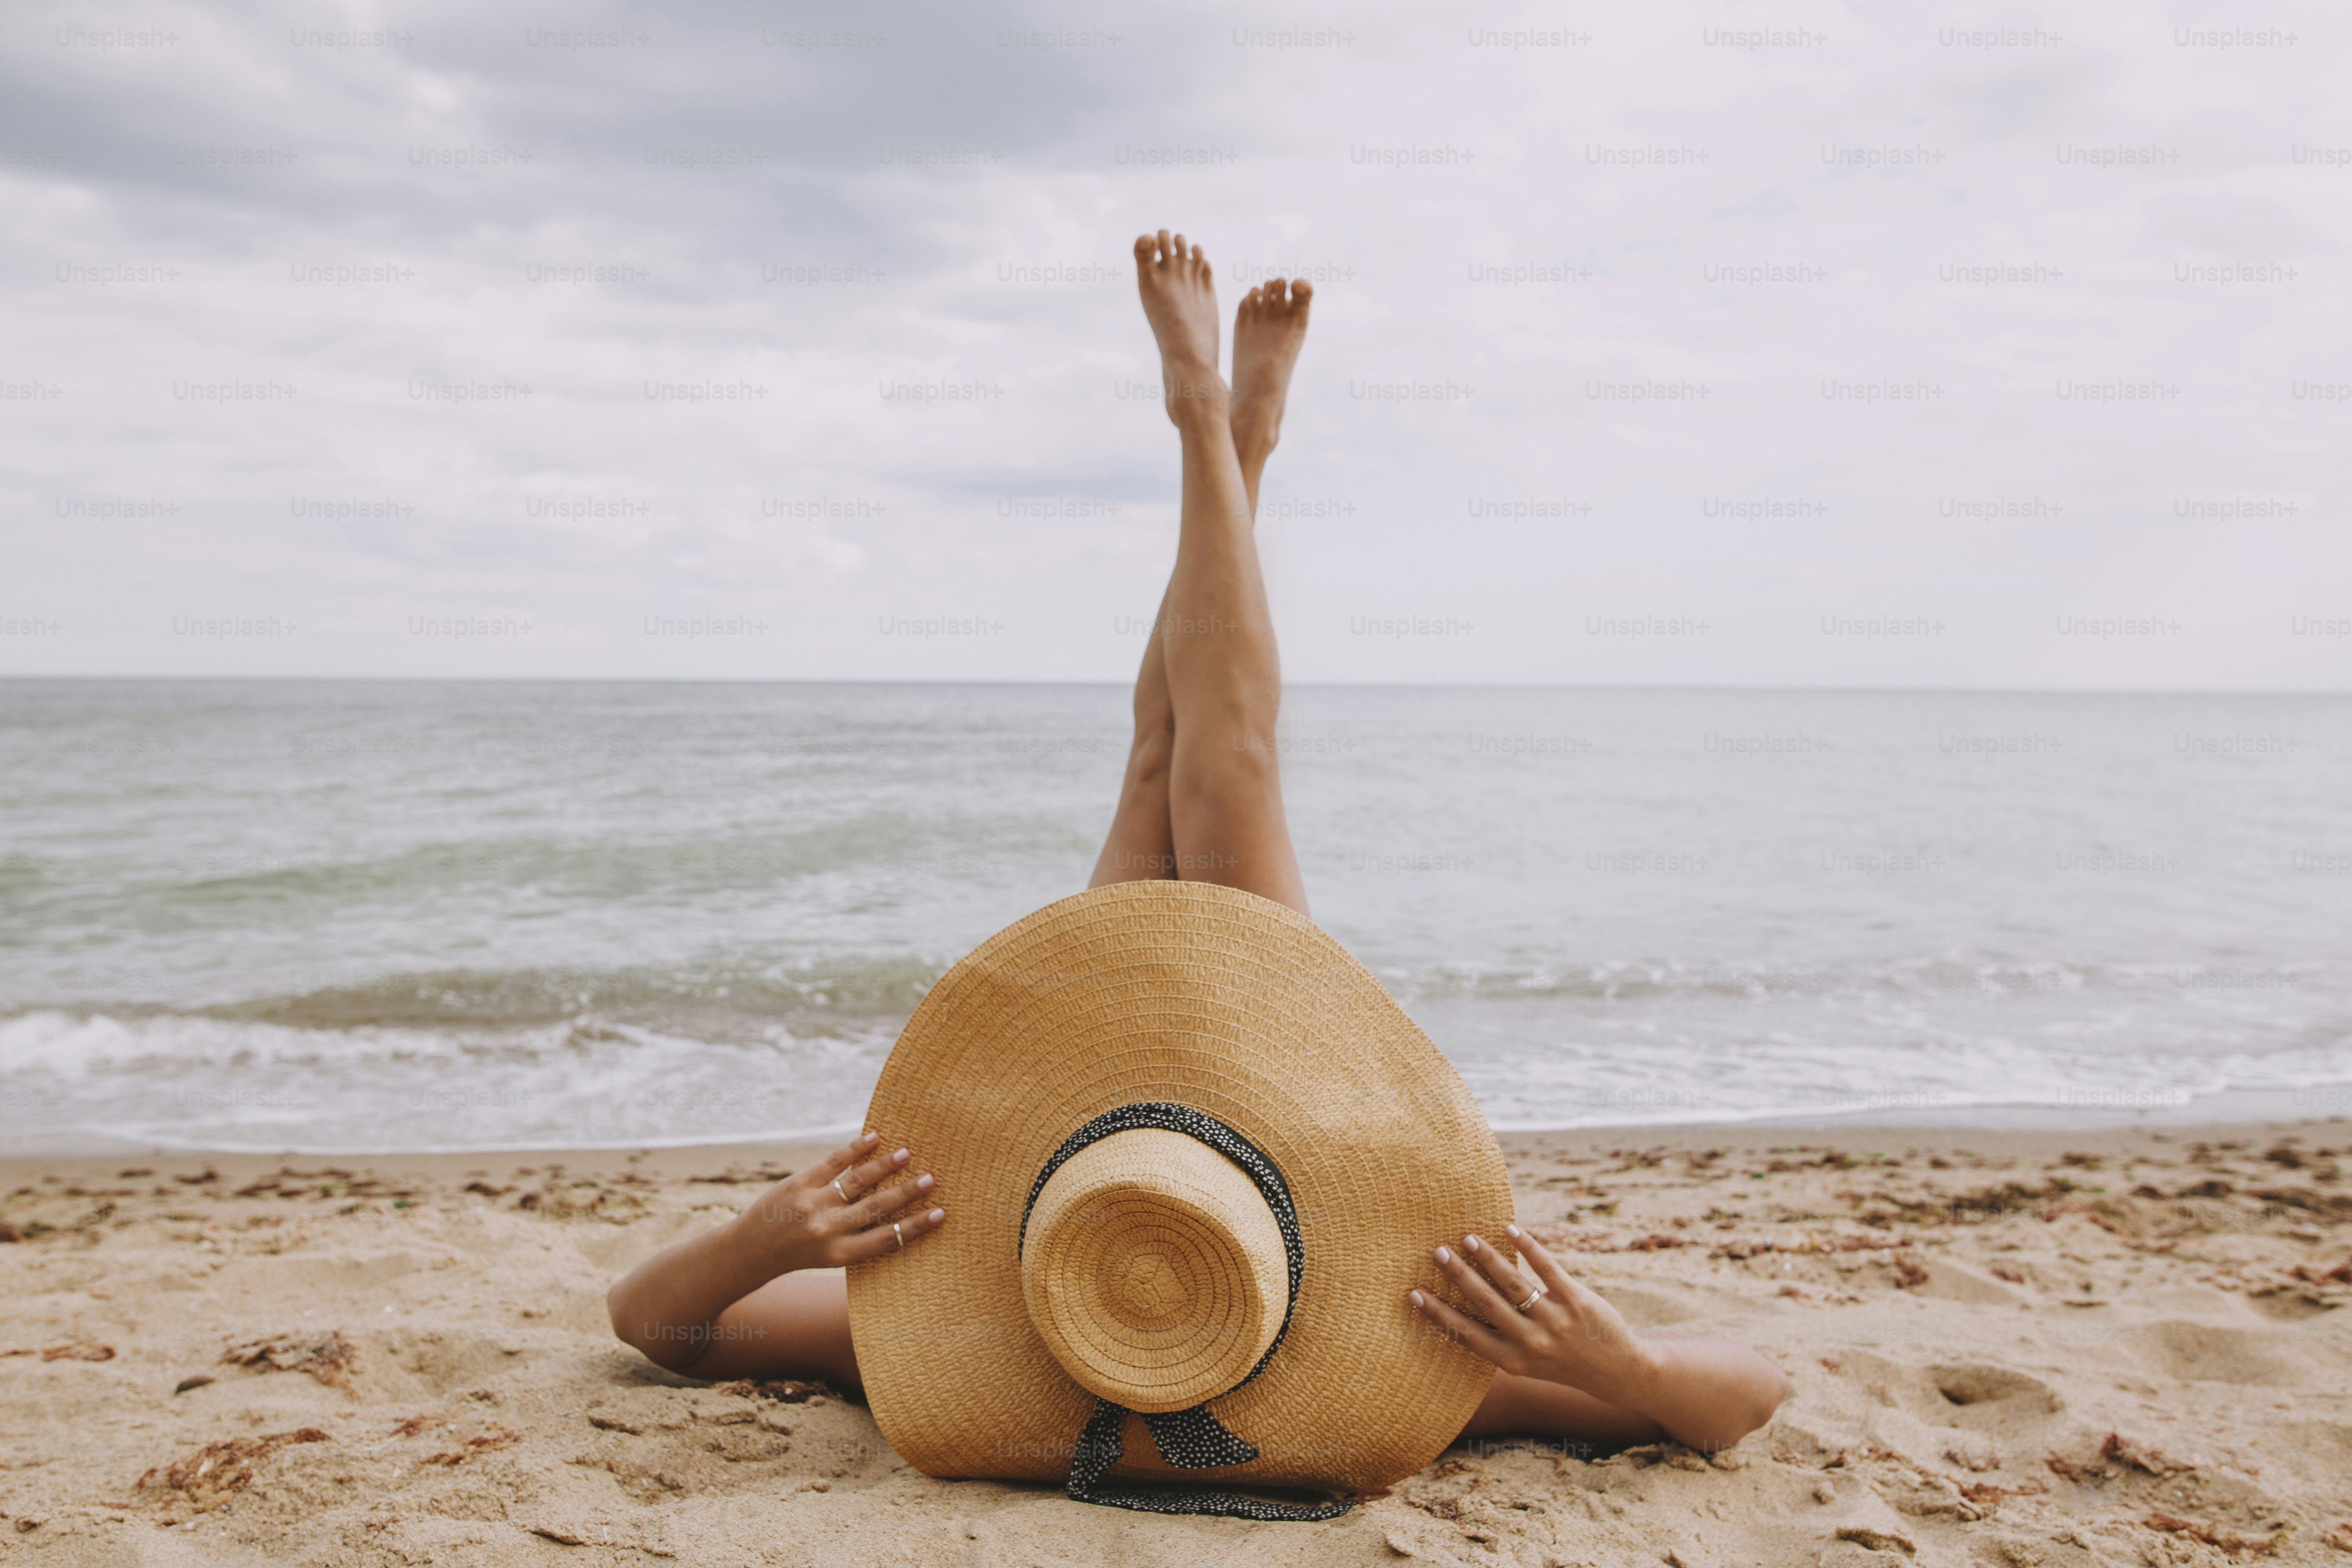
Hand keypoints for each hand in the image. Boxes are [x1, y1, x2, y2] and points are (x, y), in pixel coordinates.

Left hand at [731, 1131, 945, 1274]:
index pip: (885, 1238)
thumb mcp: (829, 1256)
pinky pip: (832, 1162)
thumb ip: (858, 1237)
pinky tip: (875, 1137)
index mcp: (838, 1254)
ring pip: (857, 1181)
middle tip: (932, 1179)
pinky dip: (855, 1149)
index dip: (915, 1227)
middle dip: (907, 1192)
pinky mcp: (799, 1182)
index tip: (940, 1214)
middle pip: (876, 1208)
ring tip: (908, 1153)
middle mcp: (827, 1230)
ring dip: (885, 1166)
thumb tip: (897, 1213)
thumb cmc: (798, 1254)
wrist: (750, 1250)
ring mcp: (812, 1203)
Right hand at [1408, 1225, 1657, 1409]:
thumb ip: (1498, 1338)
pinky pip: (1548, 1269)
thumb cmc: (1563, 1362)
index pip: (1467, 1334)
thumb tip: (1461, 1306)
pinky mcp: (1578, 1301)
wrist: (1618, 1372)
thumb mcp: (1527, 1363)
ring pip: (1514, 1284)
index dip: (1439, 1314)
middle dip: (1459, 1276)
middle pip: (1486, 1304)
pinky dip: (1528, 1247)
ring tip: (1467, 1238)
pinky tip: (1510, 1229)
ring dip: (1488, 1258)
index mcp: (1512, 1360)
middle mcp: (1531, 1343)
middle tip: (1437, 1252)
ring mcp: (1555, 1322)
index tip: (1413, 1293)